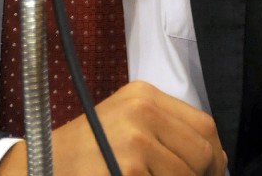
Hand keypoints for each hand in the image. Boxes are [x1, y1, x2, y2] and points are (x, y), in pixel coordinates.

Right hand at [0, 81, 226, 174]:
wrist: (47, 161)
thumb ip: (165, 129)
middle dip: (202, 175)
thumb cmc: (90, 147)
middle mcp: (142, 110)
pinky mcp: (128, 169)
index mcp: (144, 95)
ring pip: (186, 175)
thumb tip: (214, 158)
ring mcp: (135, 140)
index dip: (214, 156)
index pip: (204, 125)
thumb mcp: (127, 121)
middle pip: (201, 151)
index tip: (211, 173)